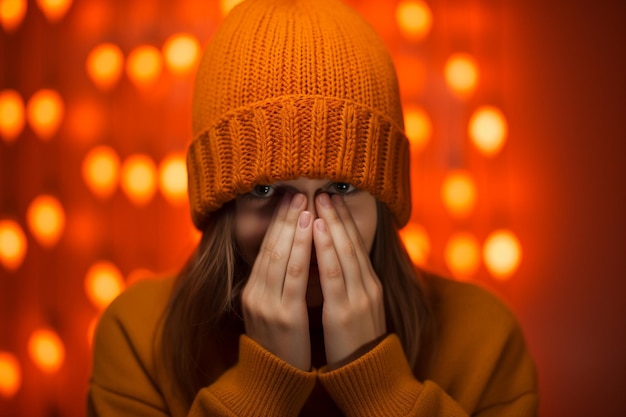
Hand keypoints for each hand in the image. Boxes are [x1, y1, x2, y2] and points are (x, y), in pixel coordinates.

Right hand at [241, 193, 313, 370]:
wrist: (274, 378)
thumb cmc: (280, 343)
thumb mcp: (271, 311)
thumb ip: (276, 285)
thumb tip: (288, 256)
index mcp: (252, 291)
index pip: (266, 249)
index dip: (278, 224)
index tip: (289, 201)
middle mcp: (255, 293)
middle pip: (271, 247)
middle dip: (285, 218)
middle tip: (297, 193)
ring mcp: (267, 303)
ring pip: (281, 255)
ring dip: (294, 227)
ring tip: (305, 204)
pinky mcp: (283, 314)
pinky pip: (294, 274)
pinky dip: (302, 248)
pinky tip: (312, 231)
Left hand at [313, 193, 385, 368]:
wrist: (367, 373)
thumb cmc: (356, 342)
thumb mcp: (358, 309)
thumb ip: (350, 286)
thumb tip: (335, 264)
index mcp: (370, 285)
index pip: (356, 245)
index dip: (345, 221)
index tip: (334, 200)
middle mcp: (368, 285)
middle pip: (352, 242)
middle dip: (338, 214)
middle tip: (326, 189)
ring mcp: (359, 296)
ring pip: (344, 250)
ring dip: (331, 222)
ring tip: (320, 200)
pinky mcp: (345, 309)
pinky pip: (333, 271)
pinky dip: (325, 246)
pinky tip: (316, 228)